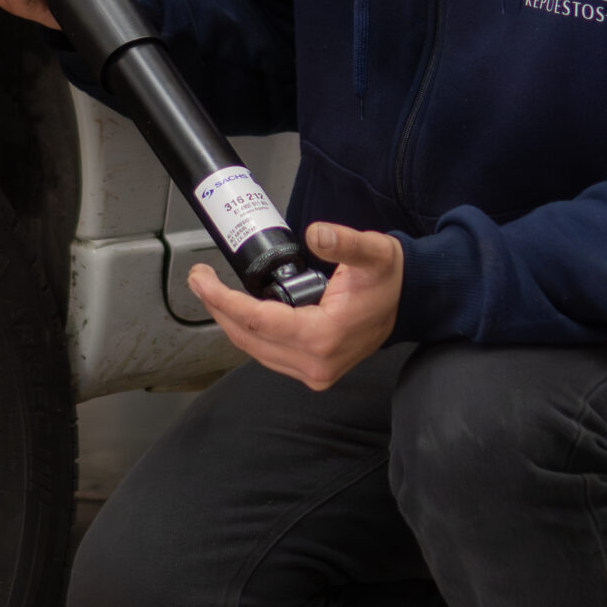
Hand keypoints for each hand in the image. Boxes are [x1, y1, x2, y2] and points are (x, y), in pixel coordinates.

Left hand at [191, 223, 402, 390]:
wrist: (407, 303)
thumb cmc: (387, 278)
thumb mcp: (373, 252)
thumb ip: (345, 242)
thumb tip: (317, 234)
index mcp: (325, 336)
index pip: (259, 322)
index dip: (224, 301)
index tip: (203, 280)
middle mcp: (316, 363)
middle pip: (249, 339)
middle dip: (218, 309)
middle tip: (199, 279)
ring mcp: (314, 373)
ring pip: (255, 350)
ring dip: (230, 322)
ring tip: (212, 292)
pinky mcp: (313, 372)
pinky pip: (268, 355)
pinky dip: (249, 334)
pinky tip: (238, 312)